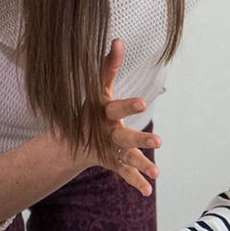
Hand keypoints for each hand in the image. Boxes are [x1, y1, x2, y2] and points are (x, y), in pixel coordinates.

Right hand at [94, 39, 160, 195]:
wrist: (70, 137)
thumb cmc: (90, 106)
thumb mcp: (98, 88)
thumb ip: (108, 66)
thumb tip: (118, 39)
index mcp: (103, 112)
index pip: (116, 107)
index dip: (128, 106)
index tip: (143, 102)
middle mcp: (106, 131)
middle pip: (124, 135)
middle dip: (140, 138)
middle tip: (159, 140)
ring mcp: (109, 148)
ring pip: (127, 156)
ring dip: (142, 164)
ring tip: (157, 173)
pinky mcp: (112, 161)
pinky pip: (125, 173)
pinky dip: (136, 182)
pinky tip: (148, 190)